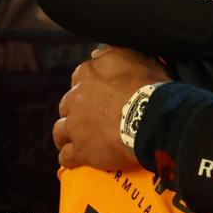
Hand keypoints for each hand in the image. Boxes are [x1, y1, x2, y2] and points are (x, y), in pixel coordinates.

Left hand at [54, 46, 169, 170]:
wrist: (153, 119)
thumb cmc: (149, 86)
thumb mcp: (136, 57)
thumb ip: (112, 53)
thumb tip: (96, 52)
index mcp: (88, 74)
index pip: (79, 78)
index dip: (89, 86)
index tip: (98, 94)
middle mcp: (76, 98)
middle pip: (67, 105)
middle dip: (75, 111)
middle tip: (90, 118)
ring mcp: (75, 125)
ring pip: (60, 131)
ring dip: (66, 135)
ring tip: (76, 140)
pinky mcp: (81, 150)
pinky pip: (66, 157)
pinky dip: (70, 159)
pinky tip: (76, 160)